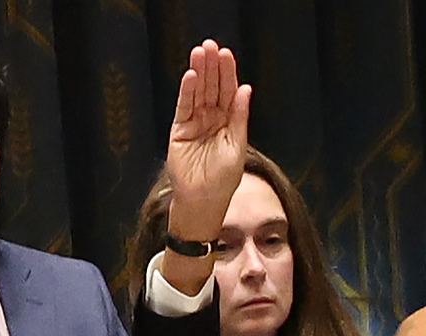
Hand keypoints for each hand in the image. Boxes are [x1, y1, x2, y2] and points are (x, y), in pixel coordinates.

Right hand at [165, 40, 251, 237]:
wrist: (204, 200)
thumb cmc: (224, 179)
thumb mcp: (237, 145)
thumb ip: (239, 117)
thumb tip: (245, 89)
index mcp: (228, 121)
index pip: (227, 92)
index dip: (227, 73)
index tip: (226, 54)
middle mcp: (211, 119)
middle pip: (211, 87)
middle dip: (212, 67)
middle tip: (210, 45)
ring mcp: (194, 123)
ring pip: (197, 93)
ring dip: (198, 73)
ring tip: (199, 52)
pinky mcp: (179, 130)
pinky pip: (183, 107)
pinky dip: (187, 92)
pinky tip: (191, 76)